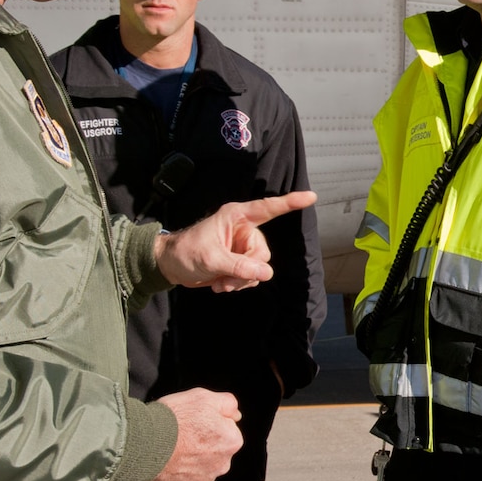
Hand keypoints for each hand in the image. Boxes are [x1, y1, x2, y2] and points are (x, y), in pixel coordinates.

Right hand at [147, 388, 242, 480]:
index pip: (227, 429)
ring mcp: (203, 480)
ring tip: (173, 446)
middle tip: (184, 433)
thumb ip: (227, 403)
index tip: (196, 420)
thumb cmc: (173, 420)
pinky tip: (168, 460)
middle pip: (215, 450)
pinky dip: (178, 472)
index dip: (210, 422)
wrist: (143, 442)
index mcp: (231, 441)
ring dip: (191, 458)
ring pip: (201, 466)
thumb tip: (235, 413)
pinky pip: (184, 479)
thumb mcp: (204, 396)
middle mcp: (222, 464)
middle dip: (203, 443)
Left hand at [155, 192, 316, 292]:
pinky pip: (252, 276)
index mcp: (236, 217)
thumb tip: (266, 274)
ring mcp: (242, 247)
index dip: (290, 202)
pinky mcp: (239, 261)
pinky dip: (238, 284)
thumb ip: (239, 267)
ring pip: (259, 268)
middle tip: (226, 280)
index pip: (268, 208)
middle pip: (262, 253)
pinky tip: (221, 284)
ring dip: (241, 280)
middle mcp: (243, 230)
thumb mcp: (212, 259)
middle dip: (247, 271)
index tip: (311, 196)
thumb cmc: (186, 252)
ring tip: (221, 283)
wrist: (170, 267)